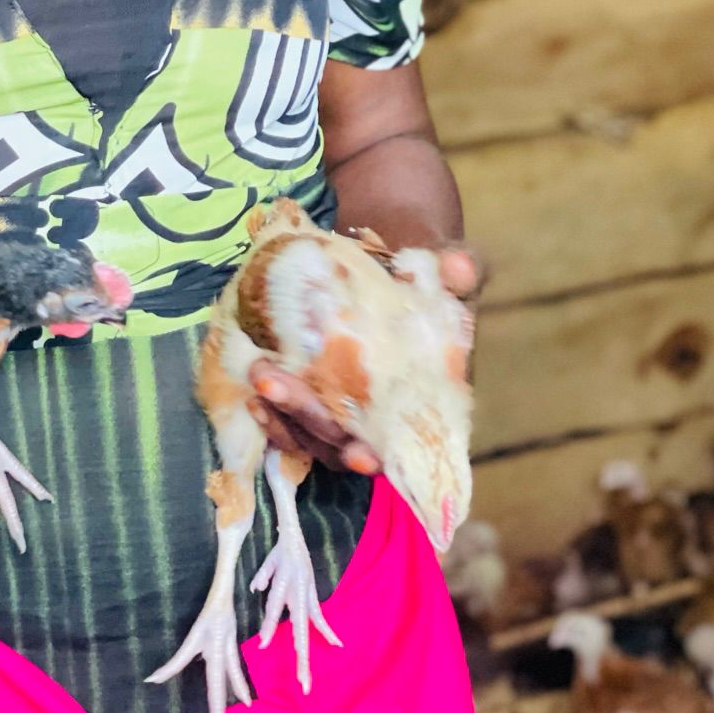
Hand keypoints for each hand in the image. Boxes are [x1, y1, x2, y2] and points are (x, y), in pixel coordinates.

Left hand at [246, 242, 482, 474]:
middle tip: (270, 379)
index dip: (381, 455)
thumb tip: (458, 268)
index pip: (403, 443)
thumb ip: (460, 267)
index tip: (360, 456)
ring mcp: (346, 407)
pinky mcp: (316, 392)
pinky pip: (292, 421)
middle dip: (307, 418)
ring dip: (282, 416)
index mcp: (424, 397)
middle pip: (343, 441)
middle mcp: (383, 414)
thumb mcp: (448, 263)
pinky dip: (272, 412)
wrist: (392, 256)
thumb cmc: (428, 271)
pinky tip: (253, 386)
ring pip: (313, 437)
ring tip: (257, 376)